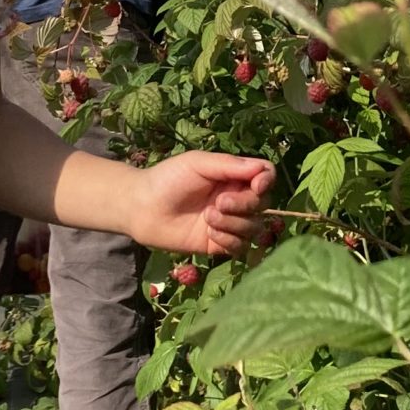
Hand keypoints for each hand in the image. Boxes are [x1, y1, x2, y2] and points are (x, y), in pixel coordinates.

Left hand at [128, 151, 273, 262]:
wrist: (143, 208)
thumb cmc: (168, 178)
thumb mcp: (198, 163)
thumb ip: (230, 165)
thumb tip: (262, 169)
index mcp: (233, 176)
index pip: (266, 176)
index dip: (267, 181)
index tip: (256, 186)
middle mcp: (236, 198)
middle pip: (263, 203)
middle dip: (245, 204)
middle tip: (219, 202)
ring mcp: (229, 222)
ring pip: (254, 227)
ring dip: (234, 223)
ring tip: (208, 218)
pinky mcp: (220, 244)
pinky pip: (240, 246)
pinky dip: (229, 240)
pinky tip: (209, 233)